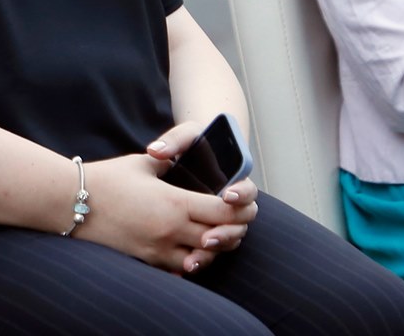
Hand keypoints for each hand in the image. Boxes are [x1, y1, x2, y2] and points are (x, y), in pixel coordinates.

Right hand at [82, 151, 242, 276]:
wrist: (71, 202)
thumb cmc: (107, 178)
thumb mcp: (143, 163)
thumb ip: (169, 163)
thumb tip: (180, 160)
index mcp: (175, 202)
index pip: (223, 212)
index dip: (239, 210)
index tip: (239, 203)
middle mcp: (171, 229)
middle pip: (219, 239)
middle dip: (231, 231)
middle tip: (232, 222)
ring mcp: (158, 249)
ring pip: (201, 260)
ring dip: (211, 250)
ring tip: (211, 237)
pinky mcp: (145, 260)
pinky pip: (177, 269)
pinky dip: (188, 262)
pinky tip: (187, 251)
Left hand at [144, 121, 258, 264]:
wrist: (188, 159)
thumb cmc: (193, 145)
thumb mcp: (186, 136)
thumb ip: (175, 140)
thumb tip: (156, 151)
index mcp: (233, 180)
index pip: (247, 191)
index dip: (240, 195)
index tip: (226, 195)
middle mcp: (231, 204)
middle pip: (241, 223)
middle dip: (227, 231)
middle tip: (209, 237)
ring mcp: (219, 220)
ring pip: (228, 241)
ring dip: (215, 249)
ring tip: (195, 257)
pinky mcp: (205, 233)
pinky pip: (210, 251)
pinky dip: (200, 259)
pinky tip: (184, 267)